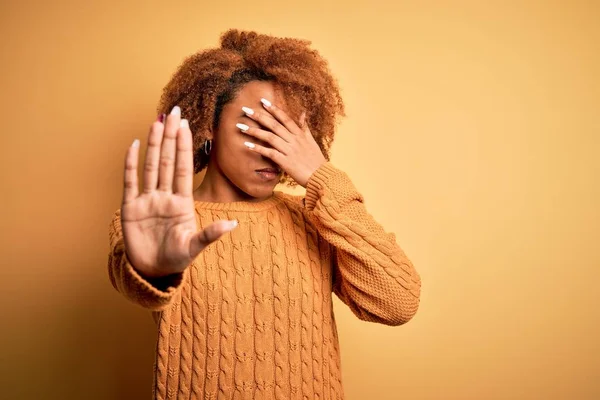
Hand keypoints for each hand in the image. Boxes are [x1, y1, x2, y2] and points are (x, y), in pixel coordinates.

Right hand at [121, 107, 237, 277]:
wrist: (152, 271)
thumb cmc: (176, 258)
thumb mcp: (194, 246)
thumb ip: (211, 234)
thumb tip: (234, 224)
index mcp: (182, 202)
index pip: (184, 168)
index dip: (185, 146)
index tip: (188, 126)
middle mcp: (165, 196)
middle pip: (168, 160)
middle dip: (172, 137)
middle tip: (175, 112)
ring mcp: (147, 200)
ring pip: (151, 166)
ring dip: (154, 144)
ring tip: (157, 121)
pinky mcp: (130, 208)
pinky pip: (130, 182)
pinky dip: (131, 163)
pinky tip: (134, 145)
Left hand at [238, 98, 325, 186]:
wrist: (321, 176)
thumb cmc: (316, 160)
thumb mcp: (311, 141)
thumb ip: (305, 127)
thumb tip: (303, 112)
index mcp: (300, 134)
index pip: (285, 118)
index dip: (273, 109)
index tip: (262, 101)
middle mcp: (294, 140)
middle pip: (274, 125)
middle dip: (259, 116)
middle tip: (245, 110)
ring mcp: (289, 151)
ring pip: (269, 137)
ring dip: (254, 131)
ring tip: (240, 127)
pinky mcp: (285, 162)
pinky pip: (269, 153)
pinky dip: (258, 148)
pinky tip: (247, 145)